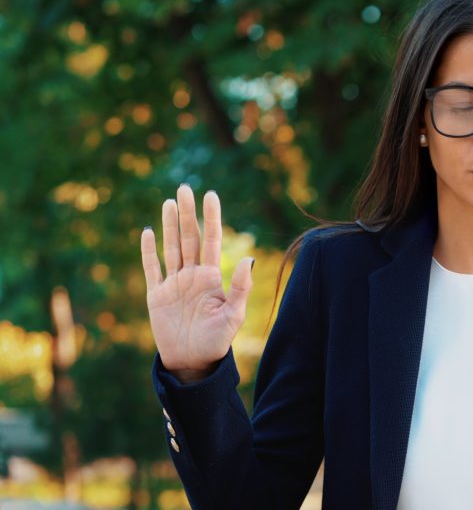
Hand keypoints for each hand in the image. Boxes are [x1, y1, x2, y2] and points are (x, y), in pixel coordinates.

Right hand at [140, 184, 253, 383]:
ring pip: (171, 247)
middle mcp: (192, 275)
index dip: (211, 217)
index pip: (211, 240)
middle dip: (188, 213)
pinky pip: (152, 268)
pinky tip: (148, 232)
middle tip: (185, 187)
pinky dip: (149, 251)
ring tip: (170, 201)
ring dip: (170, 224)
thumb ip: (240, 287)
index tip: (211, 194)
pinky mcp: (156, 295)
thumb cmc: (217, 341)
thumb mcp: (233, 314)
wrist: (192, 362)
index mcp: (211, 276)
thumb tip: (249, 259)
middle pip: (189, 237)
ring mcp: (174, 283)